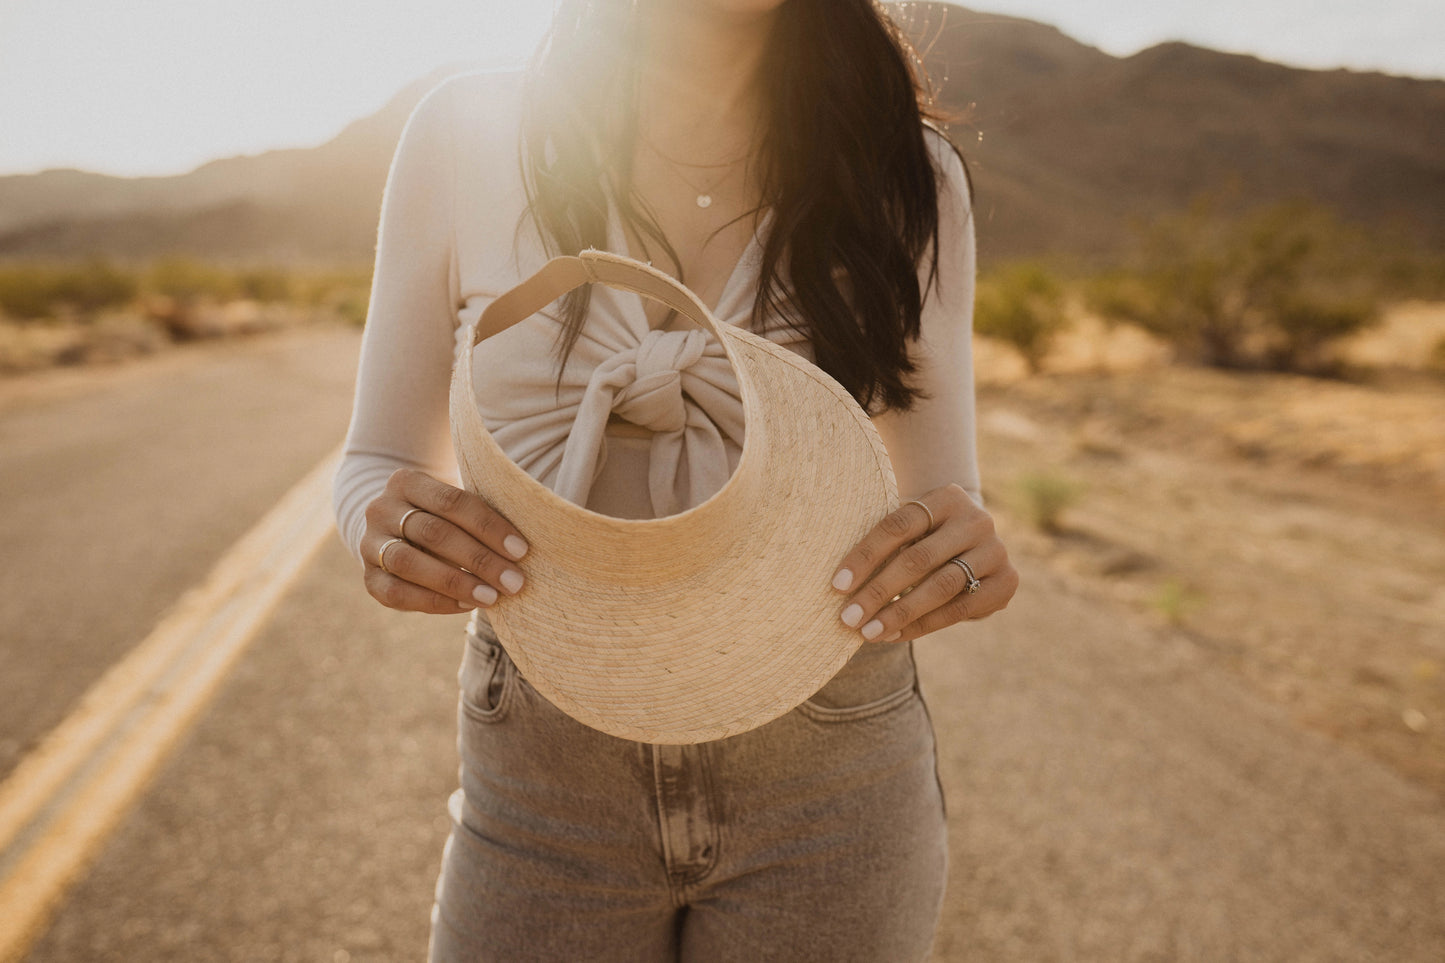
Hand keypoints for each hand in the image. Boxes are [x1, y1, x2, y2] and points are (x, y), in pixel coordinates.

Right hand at [361, 468, 530, 613]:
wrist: (393, 530)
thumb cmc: (442, 517)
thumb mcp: (455, 505)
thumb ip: (479, 517)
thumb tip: (521, 549)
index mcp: (406, 481)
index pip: (451, 501)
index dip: (488, 526)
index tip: (521, 550)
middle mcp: (381, 509)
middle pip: (433, 533)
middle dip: (479, 559)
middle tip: (514, 581)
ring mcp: (369, 544)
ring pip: (409, 563)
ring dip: (455, 582)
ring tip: (491, 597)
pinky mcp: (369, 578)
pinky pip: (398, 593)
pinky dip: (434, 601)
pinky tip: (465, 605)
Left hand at [830, 483, 1017, 643]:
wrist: (972, 545)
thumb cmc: (925, 536)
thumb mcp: (909, 529)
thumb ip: (884, 546)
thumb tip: (840, 586)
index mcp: (946, 497)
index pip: (897, 526)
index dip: (865, 556)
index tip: (837, 585)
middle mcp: (976, 520)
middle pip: (918, 559)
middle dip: (879, 592)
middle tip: (848, 618)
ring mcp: (996, 550)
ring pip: (940, 587)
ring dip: (899, 613)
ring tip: (868, 632)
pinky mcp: (1006, 581)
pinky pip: (958, 609)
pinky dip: (922, 625)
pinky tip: (894, 635)